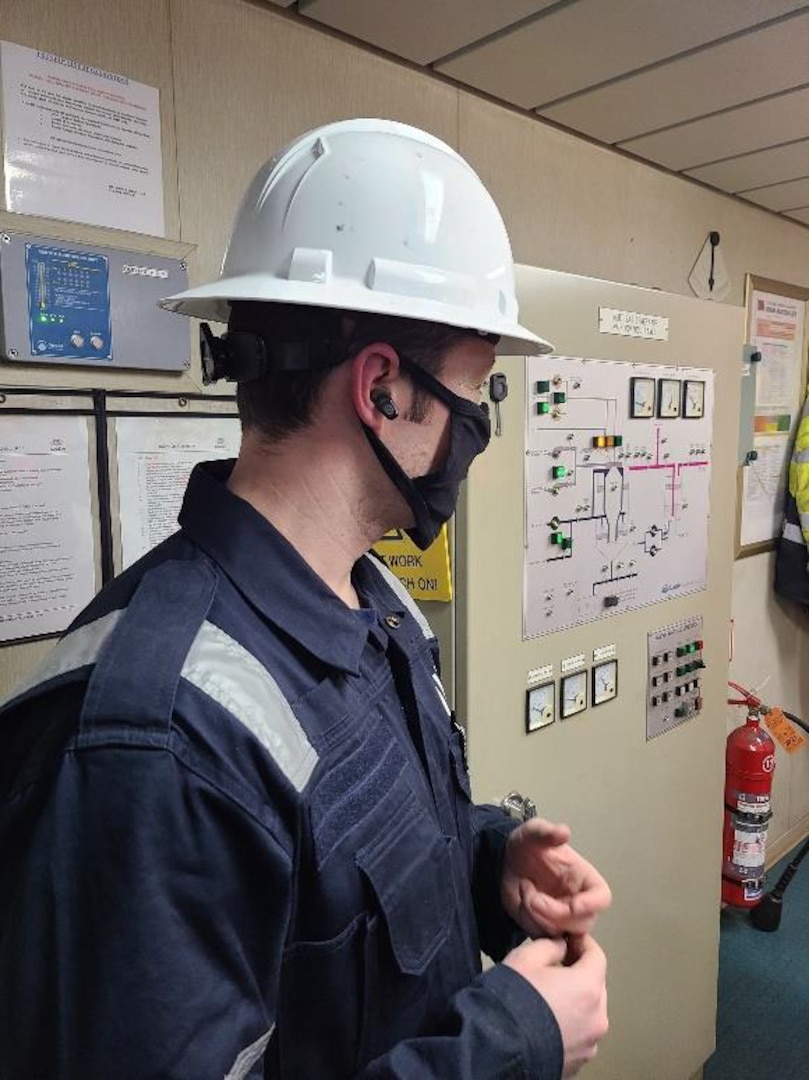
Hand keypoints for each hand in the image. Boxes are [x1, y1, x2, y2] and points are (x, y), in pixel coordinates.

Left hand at [501, 818, 611, 937]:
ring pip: (561, 932)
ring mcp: (561, 918)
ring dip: (539, 916)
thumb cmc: (526, 847)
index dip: (592, 904)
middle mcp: (578, 901)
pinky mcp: (545, 928)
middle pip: (583, 923)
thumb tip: (563, 831)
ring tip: (525, 891)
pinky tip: (521, 903)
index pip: (601, 897)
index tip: (574, 905)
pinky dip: (529, 922)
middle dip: (557, 914)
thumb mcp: (532, 833)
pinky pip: (542, 936)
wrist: (505, 862)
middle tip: (534, 898)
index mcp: (584, 878)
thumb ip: (546, 831)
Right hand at [503, 934, 607, 1076]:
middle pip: (596, 986)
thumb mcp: (527, 957)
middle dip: (581, 972)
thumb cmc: (515, 996)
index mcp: (589, 988)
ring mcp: (590, 1044)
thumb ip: (551, 946)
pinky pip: (580, 1035)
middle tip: (559, 964)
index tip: (569, 938)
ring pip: (589, 1013)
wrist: (500, 1046)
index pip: (597, 957)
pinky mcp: (578, 1061)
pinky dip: (571, 1025)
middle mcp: (597, 1018)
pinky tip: (549, 1021)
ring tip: (552, 996)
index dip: (583, 943)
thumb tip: (562, 948)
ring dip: (577, 1001)